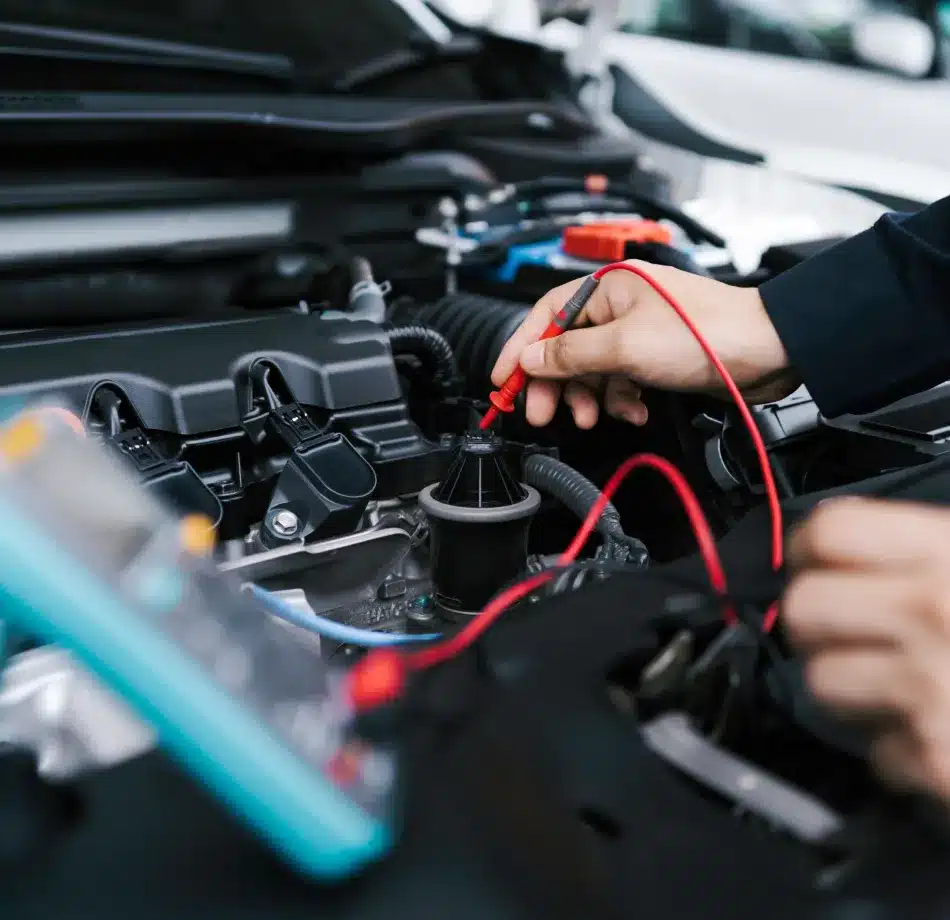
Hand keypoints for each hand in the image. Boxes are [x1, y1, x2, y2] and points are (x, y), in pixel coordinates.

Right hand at [491, 261, 795, 428]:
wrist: (767, 351)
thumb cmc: (705, 334)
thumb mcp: (624, 347)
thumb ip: (570, 355)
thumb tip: (530, 360)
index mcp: (607, 288)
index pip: (546, 315)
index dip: (520, 348)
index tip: (502, 380)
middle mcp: (619, 306)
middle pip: (566, 347)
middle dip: (555, 384)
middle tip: (541, 414)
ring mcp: (637, 332)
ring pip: (592, 369)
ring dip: (589, 397)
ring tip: (592, 418)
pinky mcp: (655, 356)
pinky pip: (620, 379)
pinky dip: (621, 399)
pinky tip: (633, 411)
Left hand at [783, 497, 949, 802]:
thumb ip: (930, 555)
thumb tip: (853, 548)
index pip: (832, 529)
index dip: (813, 546)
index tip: (816, 560)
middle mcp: (931, 614)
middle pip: (803, 608)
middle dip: (816, 623)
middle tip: (848, 629)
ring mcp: (927, 692)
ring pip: (820, 682)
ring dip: (849, 688)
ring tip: (897, 685)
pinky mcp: (933, 762)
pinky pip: (872, 751)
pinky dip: (895, 749)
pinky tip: (933, 733)